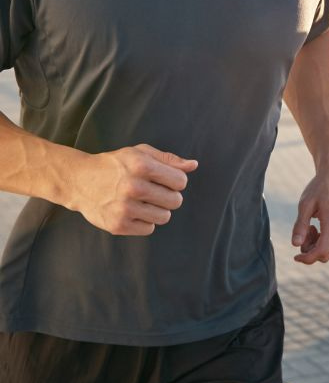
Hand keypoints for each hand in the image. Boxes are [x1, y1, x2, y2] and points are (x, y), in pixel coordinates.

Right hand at [70, 143, 197, 235]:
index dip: (176, 181)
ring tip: (144, 201)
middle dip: (169, 196)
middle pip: (175, 201)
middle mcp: (133, 187)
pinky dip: (145, 221)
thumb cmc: (115, 165)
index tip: (165, 180)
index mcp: (141, 166)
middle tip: (154, 192)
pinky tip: (133, 211)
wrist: (80, 181)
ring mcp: (125, 208)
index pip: (180, 181)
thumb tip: (193, 165)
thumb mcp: (140, 153)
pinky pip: (149, 229)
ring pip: (164, 217)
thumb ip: (168, 159)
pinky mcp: (118, 225)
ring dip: (158, 210)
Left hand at [291, 172, 328, 264]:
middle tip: (302, 232)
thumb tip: (295, 245)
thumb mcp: (305, 204)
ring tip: (308, 227)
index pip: (321, 251)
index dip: (307, 258)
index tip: (295, 256)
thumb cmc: (319, 188)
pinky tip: (315, 227)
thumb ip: (300, 226)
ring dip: (316, 245)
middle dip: (310, 250)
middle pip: (326, 254)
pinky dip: (322, 240)